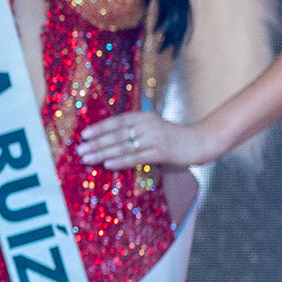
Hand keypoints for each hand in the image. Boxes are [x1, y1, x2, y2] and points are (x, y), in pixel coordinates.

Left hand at [79, 107, 216, 172]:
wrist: (202, 141)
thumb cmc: (177, 138)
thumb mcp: (156, 129)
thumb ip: (139, 132)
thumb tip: (116, 142)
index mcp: (144, 117)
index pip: (117, 121)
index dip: (100, 127)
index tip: (84, 134)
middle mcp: (147, 124)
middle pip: (116, 134)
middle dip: (96, 142)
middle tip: (79, 149)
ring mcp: (154, 138)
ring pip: (123, 146)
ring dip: (103, 152)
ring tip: (87, 158)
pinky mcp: (161, 152)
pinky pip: (136, 157)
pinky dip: (121, 160)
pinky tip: (108, 164)